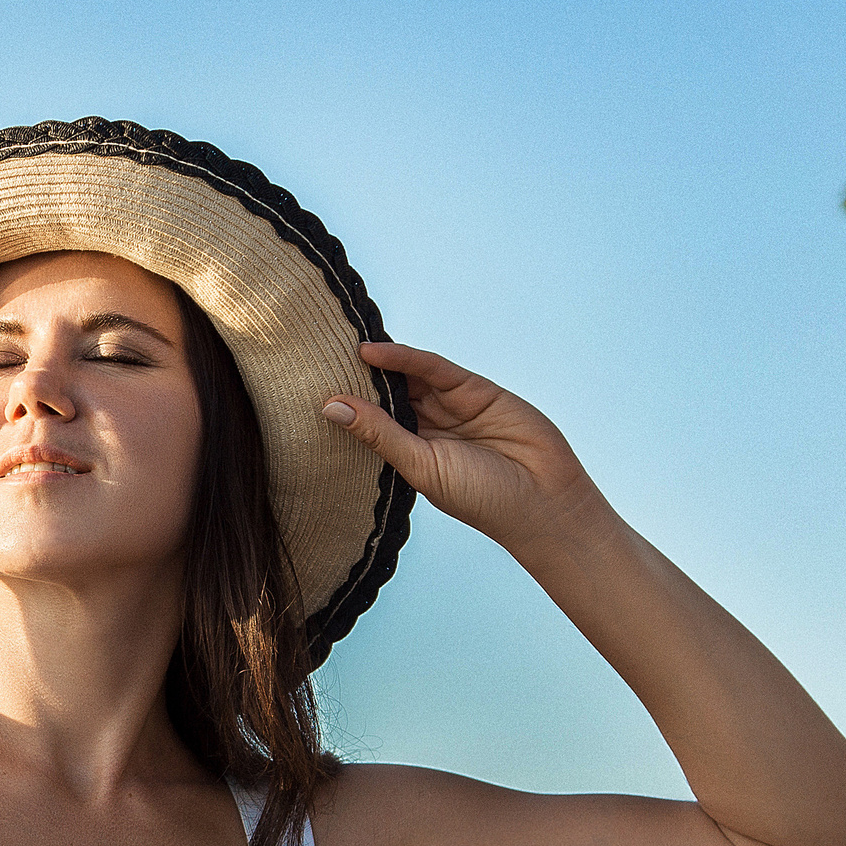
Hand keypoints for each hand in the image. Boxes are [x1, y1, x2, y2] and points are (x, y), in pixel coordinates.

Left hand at [322, 341, 604, 548]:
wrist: (544, 500)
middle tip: (312, 356)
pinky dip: (403, 357)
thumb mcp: (422, 467)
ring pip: (405, 376)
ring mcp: (450, 406)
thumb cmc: (481, 499)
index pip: (368, 423)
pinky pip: (433, 368)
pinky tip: (371, 351)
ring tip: (335, 346)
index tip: (301, 390)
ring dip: (374, 363)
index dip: (342, 406)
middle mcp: (426, 427)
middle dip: (353, 378)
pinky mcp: (474, 388)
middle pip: (383, 394)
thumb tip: (330, 407)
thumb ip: (379, 434)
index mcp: (409, 454)